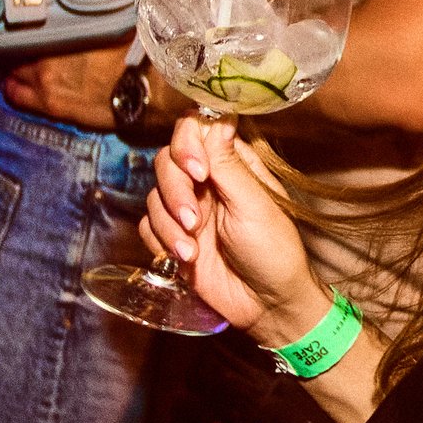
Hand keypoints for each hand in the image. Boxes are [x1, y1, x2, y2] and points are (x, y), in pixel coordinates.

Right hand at [142, 116, 324, 342]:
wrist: (267, 306)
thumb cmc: (274, 252)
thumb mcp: (255, 206)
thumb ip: (230, 164)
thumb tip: (220, 116)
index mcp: (234, 164)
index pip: (196, 130)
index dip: (187, 143)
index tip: (198, 171)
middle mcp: (208, 181)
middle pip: (167, 161)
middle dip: (175, 190)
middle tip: (194, 220)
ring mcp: (190, 208)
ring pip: (154, 195)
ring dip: (169, 223)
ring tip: (192, 249)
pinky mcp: (174, 237)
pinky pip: (147, 225)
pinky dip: (161, 240)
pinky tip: (186, 259)